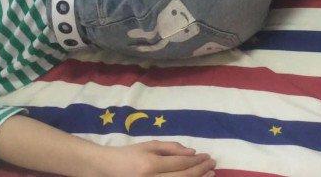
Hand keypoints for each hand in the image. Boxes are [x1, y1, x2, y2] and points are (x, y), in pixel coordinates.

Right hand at [95, 140, 216, 176]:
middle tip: (213, 164)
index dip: (197, 161)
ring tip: (209, 174)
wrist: (107, 169)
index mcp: (150, 165)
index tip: (208, 156)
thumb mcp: (149, 146)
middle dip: (201, 170)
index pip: (181, 164)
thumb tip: (193, 153)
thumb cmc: (130, 154)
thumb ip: (171, 148)